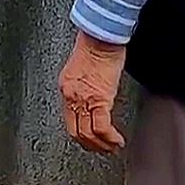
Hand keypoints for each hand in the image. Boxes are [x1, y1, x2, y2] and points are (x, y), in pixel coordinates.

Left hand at [59, 30, 126, 153]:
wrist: (102, 35)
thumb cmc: (96, 44)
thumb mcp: (83, 68)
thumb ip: (84, 85)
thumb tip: (92, 95)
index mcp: (66, 87)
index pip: (69, 120)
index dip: (81, 135)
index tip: (91, 140)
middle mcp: (71, 96)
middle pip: (76, 131)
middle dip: (90, 145)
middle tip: (102, 149)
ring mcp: (83, 99)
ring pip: (87, 133)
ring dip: (101, 145)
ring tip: (112, 148)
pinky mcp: (99, 98)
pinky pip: (101, 127)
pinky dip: (110, 138)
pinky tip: (117, 141)